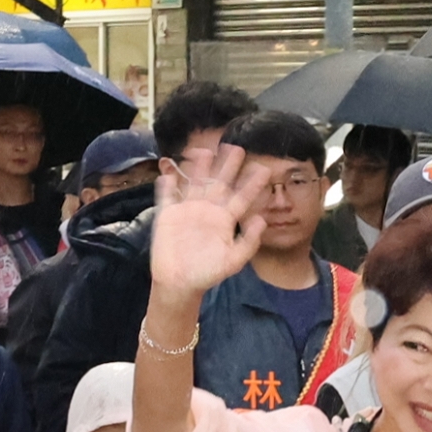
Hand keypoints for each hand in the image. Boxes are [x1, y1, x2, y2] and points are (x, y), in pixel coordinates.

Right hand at [146, 141, 271, 298]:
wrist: (180, 283)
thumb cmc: (207, 273)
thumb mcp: (233, 261)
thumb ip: (249, 241)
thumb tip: (262, 219)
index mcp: (225, 219)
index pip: (241, 197)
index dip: (251, 184)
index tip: (263, 168)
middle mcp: (207, 210)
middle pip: (219, 183)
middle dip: (227, 166)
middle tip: (237, 147)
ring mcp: (187, 211)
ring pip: (194, 184)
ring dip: (198, 168)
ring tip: (204, 151)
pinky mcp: (168, 216)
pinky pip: (167, 197)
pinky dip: (167, 186)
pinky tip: (168, 174)